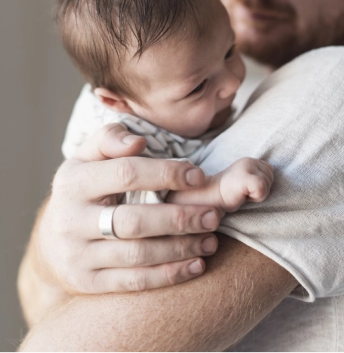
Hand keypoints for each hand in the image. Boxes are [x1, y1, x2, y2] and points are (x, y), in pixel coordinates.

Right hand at [36, 123, 219, 294]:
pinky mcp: (88, 283)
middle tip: (213, 215)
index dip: (166, 173)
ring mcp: (78, 255)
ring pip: (137, 255)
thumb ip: (111, 138)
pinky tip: (196, 265)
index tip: (198, 176)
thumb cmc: (84, 187)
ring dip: (180, 248)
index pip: (126, 174)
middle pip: (134, 221)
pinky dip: (168, 275)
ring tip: (211, 240)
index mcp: (74, 182)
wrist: (52, 240)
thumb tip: (138, 142)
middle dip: (179, 218)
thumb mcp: (87, 156)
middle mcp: (71, 220)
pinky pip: (134, 282)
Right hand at [218, 158, 273, 211]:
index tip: (248, 188)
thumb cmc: (230, 192)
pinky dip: (256, 196)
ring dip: (258, 194)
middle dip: (261, 189)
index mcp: (251, 160)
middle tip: (245, 192)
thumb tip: (271, 180)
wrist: (211, 196)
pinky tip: (244, 196)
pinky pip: (261, 188)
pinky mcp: (245, 177)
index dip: (262, 184)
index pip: (270, 172)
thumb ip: (258, 176)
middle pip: (270, 178)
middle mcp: (250, 160)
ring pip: (267, 184)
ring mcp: (247, 167)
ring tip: (244, 193)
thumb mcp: (247, 179)